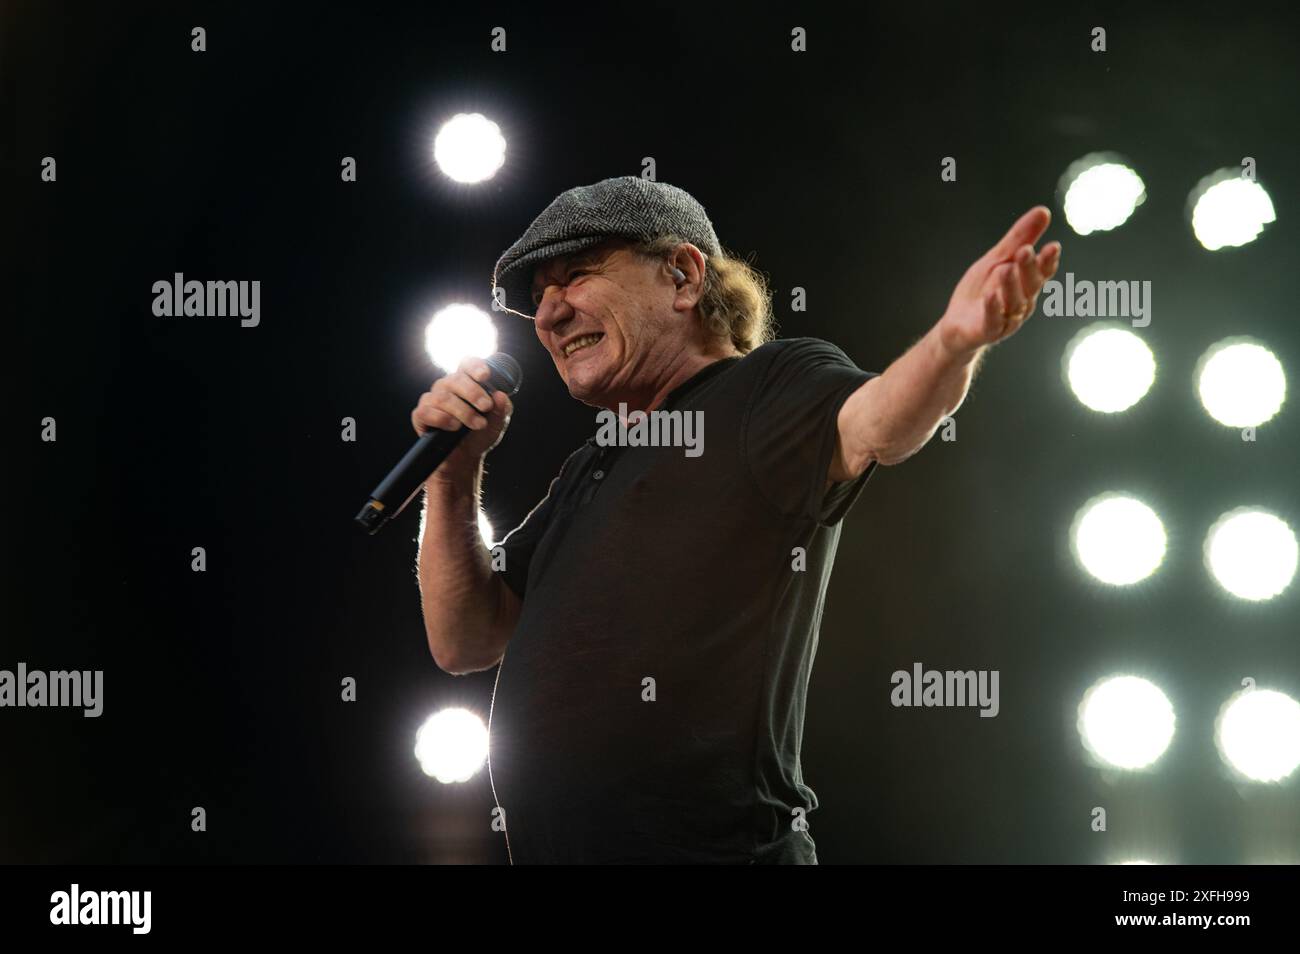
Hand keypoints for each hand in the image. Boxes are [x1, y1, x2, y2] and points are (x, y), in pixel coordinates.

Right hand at [411, 357, 513, 476]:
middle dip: (474, 393)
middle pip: (456, 379)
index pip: (467, 364)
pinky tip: (454, 427)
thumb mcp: (497, 423)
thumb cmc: (480, 433)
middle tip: (486, 407)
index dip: (475, 366)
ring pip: (443, 397)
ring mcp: (432, 399)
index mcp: (466, 382)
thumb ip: (501, 410)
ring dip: (463, 411)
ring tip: (477, 425)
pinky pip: (427, 411)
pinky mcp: (421, 415)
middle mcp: (447, 386)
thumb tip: (501, 396)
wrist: (465, 457)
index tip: (485, 375)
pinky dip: (443, 419)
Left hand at [936, 206, 1061, 356]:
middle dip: (1029, 268)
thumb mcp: (997, 259)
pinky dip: (993, 308)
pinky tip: (991, 295)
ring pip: (1014, 303)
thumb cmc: (980, 290)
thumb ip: (1019, 238)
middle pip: (1030, 285)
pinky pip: (993, 321)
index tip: (1053, 246)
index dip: (1048, 261)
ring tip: (1006, 268)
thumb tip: (1043, 211)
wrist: (957, 324)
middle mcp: (1022, 302)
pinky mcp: (988, 331)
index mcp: (1026, 284)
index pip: (1042, 271)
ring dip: (1011, 286)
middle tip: (1024, 250)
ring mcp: (1006, 319)